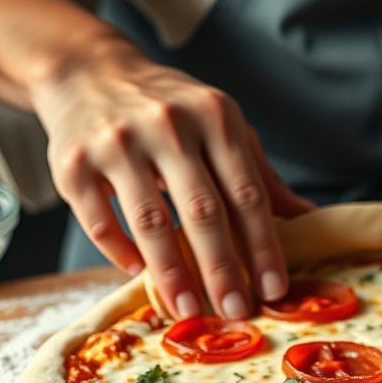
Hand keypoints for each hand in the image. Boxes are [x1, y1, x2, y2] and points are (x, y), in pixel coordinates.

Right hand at [30, 37, 312, 319]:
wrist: (88, 71)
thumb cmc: (170, 108)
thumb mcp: (221, 125)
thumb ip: (259, 173)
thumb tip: (308, 217)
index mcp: (214, 117)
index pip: (246, 193)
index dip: (263, 245)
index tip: (274, 289)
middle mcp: (167, 125)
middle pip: (202, 210)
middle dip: (222, 268)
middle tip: (235, 311)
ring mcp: (117, 142)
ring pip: (150, 220)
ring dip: (171, 271)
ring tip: (187, 308)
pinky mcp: (73, 163)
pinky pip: (100, 219)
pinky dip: (119, 251)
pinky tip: (138, 273)